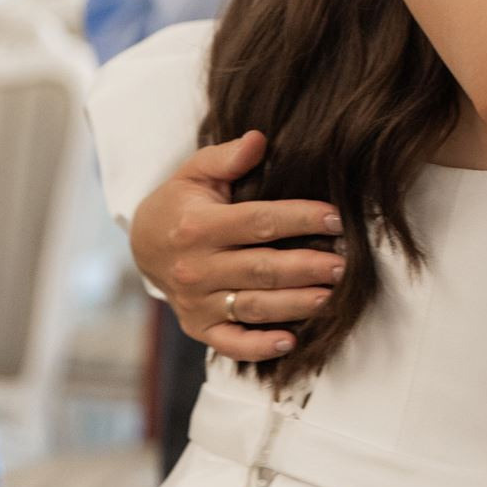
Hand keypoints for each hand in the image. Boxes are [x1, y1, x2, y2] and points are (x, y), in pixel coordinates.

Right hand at [130, 131, 345, 360]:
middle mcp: (196, 268)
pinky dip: (259, 347)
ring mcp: (196, 302)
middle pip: (262, 269)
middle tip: (344, 265)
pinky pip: (230, 343)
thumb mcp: (195, 171)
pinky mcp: (198, 327)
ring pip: (254, 306)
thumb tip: (259, 139)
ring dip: (295, 304)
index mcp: (199, 226)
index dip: (300, 219)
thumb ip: (227, 157)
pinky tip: (290, 341)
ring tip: (331, 296)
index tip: (336, 217)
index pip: (258, 222)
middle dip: (307, 267)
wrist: (143, 244)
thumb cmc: (181, 203)